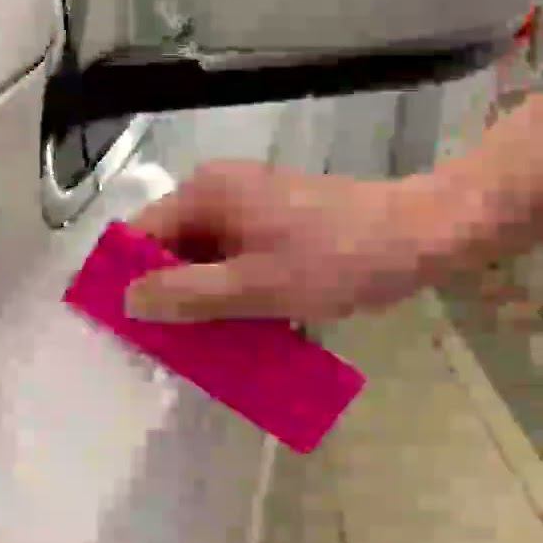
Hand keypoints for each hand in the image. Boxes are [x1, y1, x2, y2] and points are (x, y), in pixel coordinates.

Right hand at [122, 160, 453, 322]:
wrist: (422, 236)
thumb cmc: (335, 259)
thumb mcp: (254, 287)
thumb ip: (185, 295)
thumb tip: (126, 302)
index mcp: (205, 194)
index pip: (137, 236)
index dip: (122, 280)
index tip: (120, 329)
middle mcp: (218, 191)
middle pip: (167, 249)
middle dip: (163, 297)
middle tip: (162, 351)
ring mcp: (248, 207)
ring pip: (200, 260)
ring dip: (198, 302)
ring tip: (197, 350)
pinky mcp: (272, 224)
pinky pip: (230, 261)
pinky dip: (228, 293)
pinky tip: (236, 331)